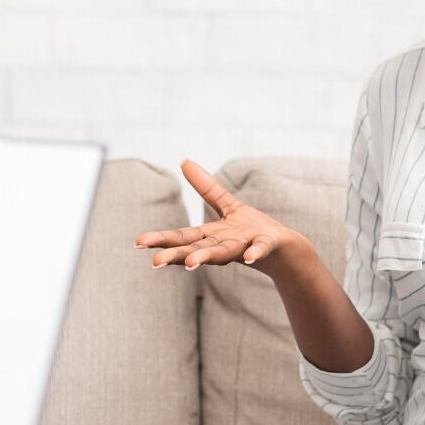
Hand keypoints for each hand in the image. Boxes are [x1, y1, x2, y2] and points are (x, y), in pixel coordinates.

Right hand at [134, 160, 307, 273]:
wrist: (286, 250)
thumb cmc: (252, 230)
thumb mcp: (228, 206)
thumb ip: (207, 187)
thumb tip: (184, 161)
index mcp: (212, 236)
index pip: (182, 237)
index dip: (161, 239)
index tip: (139, 243)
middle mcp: (224, 244)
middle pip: (196, 249)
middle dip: (175, 255)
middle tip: (155, 262)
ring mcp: (244, 246)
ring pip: (222, 253)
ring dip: (206, 258)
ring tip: (190, 264)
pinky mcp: (266, 245)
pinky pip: (260, 249)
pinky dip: (254, 253)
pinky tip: (249, 258)